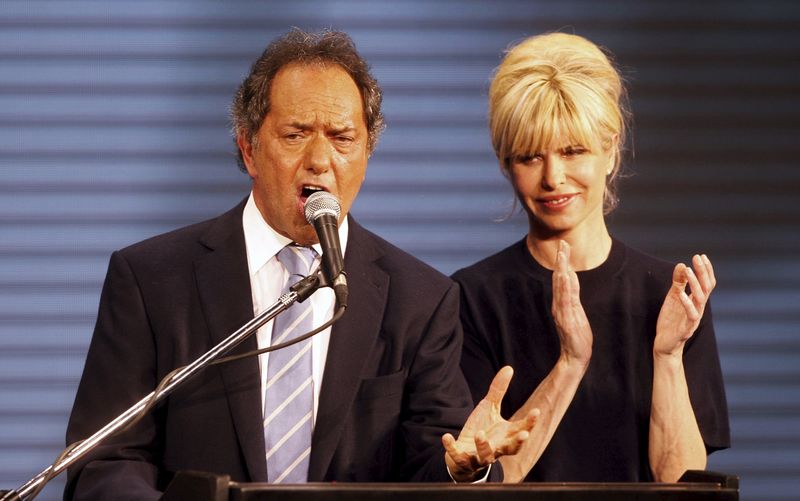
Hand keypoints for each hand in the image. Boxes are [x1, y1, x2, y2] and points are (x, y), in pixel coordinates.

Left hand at [442, 366, 538, 481]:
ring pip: (486, 456)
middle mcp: (497, 448)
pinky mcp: (464, 460)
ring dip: (483, 446)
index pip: (522, 429)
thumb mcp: (490, 407)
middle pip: (511, 449)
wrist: (464, 452)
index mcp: (506, 435)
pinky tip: (446, 437)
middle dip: (518, 443)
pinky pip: (458, 457)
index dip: (530, 422)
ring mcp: (480, 456)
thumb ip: (499, 390)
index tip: (536, 411)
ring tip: (480, 434)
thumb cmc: (482, 428)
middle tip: (524, 435)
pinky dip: (452, 449)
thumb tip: (509, 368)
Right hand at [552, 240, 591, 366]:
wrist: (575, 357)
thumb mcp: (576, 310)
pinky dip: (563, 287)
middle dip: (561, 260)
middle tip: (562, 243)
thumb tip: (570, 275)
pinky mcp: (566, 319)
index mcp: (562, 302)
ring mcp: (562, 311)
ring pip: (561, 287)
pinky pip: (564, 300)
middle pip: (559, 278)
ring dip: (561, 269)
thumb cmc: (577, 336)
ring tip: (562, 255)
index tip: (564, 246)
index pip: (562, 278)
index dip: (563, 261)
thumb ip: (572, 293)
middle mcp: (559, 304)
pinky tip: (564, 276)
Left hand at [654, 254, 715, 356]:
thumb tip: (681, 264)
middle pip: (706, 287)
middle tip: (697, 257)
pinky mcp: (687, 328)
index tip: (701, 256)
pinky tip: (680, 293)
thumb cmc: (670, 320)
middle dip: (703, 272)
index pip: (706, 283)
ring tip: (688, 270)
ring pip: (700, 298)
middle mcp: (699, 308)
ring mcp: (694, 318)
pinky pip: (691, 314)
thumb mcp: (672, 297)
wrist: (664, 343)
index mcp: (697, 301)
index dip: (706, 270)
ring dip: (694, 283)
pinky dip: (687, 303)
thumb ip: (678, 283)